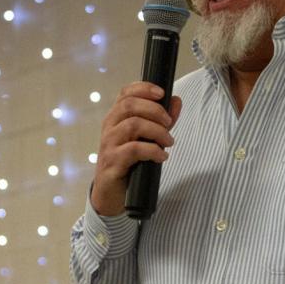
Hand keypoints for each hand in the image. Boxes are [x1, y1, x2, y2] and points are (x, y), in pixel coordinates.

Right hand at [91, 82, 181, 215]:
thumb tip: (176, 100)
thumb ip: (162, 120)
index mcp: (116, 118)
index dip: (143, 88)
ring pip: (133, 125)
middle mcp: (109, 128)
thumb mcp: (148, 138)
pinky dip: (153, 150)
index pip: (125, 93)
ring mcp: (108, 145)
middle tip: (169, 124)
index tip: (162, 93)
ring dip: (157, 131)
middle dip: (155, 110)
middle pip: (129, 105)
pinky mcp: (112, 163)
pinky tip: (162, 156)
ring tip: (169, 142)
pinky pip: (133, 149)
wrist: (112, 194)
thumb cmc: (129, 163)